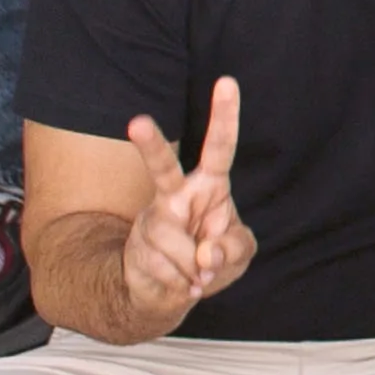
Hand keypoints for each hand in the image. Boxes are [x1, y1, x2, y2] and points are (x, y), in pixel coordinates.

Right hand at [113, 78, 255, 325]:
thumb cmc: (212, 261)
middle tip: (135, 121)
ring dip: (194, 270)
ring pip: (174, 242)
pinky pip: (165, 268)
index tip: (227, 81)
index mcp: (210, 186)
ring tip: (198, 275)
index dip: (225, 116)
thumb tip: (206, 254)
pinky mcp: (137, 246)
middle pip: (162, 168)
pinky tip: (182, 283)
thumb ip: (232, 249)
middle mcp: (177, 196)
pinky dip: (182, 284)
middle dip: (149, 146)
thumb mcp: (239, 254)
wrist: (171, 293)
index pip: (220, 147)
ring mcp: (153, 220)